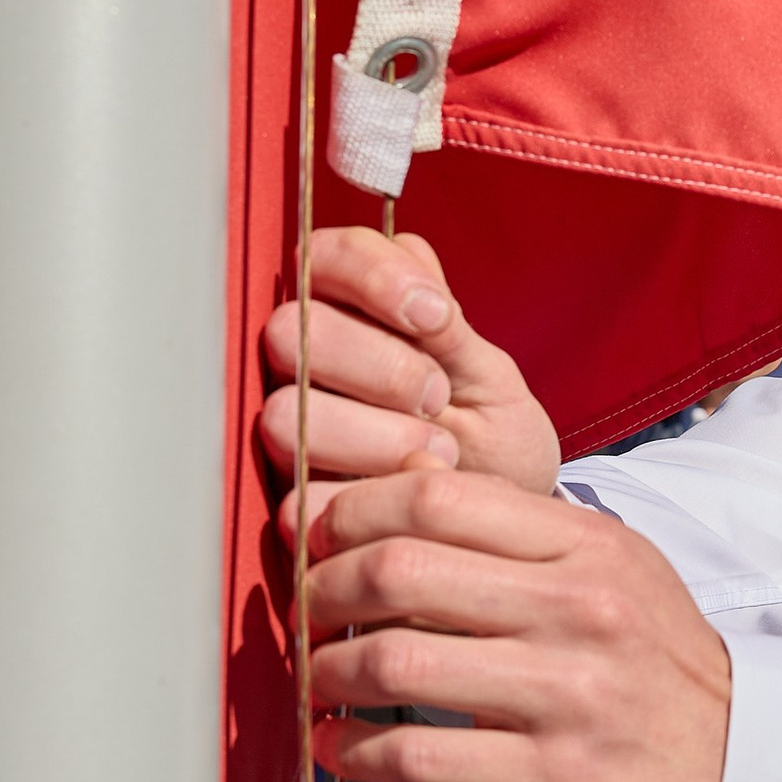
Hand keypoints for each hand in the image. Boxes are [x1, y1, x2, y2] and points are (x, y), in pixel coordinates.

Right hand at [258, 231, 559, 537]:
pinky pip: (297, 500)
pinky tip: (406, 492)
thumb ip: (446, 325)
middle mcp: (304, 367)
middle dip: (378, 365)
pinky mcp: (294, 503)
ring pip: (283, 415)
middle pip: (290, 332)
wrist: (498, 524)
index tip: (435, 317)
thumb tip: (412, 267)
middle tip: (437, 396)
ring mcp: (291, 433)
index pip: (324, 257)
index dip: (373, 276)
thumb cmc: (492, 437)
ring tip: (437, 452)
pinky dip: (362, 499)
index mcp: (347, 313)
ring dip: (373, 435)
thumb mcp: (489, 374)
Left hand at [297, 467, 731, 781]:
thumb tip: (390, 516)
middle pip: (399, 570)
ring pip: (396, 662)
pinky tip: (335, 748)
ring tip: (315, 681)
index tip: (317, 541)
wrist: (747, 763)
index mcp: (584, 544)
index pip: (434, 496)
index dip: (350, 513)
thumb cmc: (654, 661)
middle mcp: (576, 608)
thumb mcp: (612, 572)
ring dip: (327, 673)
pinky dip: (353, 752)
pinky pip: (418, 758)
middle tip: (301, 612)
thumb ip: (517, 539)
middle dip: (321, 590)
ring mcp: (565, 694)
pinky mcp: (552, 777)